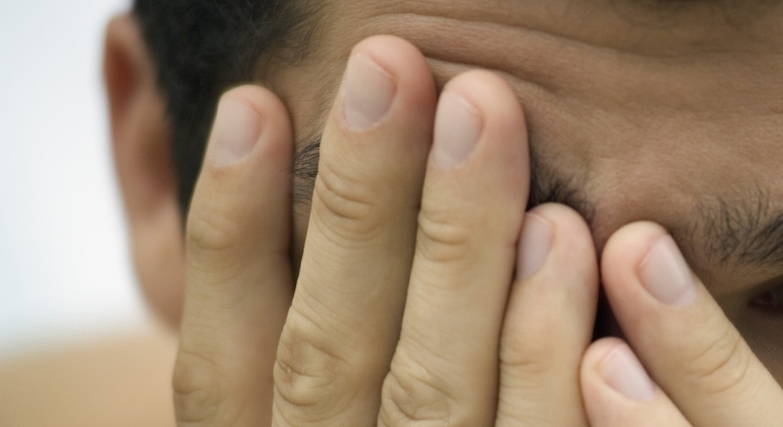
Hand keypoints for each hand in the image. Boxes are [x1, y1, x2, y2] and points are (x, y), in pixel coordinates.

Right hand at [171, 35, 599, 425]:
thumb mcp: (281, 405)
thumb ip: (248, 290)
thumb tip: (205, 106)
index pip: (221, 362)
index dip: (228, 232)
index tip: (250, 105)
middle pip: (333, 356)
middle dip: (360, 204)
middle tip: (392, 66)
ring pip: (437, 390)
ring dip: (458, 249)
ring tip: (482, 116)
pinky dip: (546, 343)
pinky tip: (565, 237)